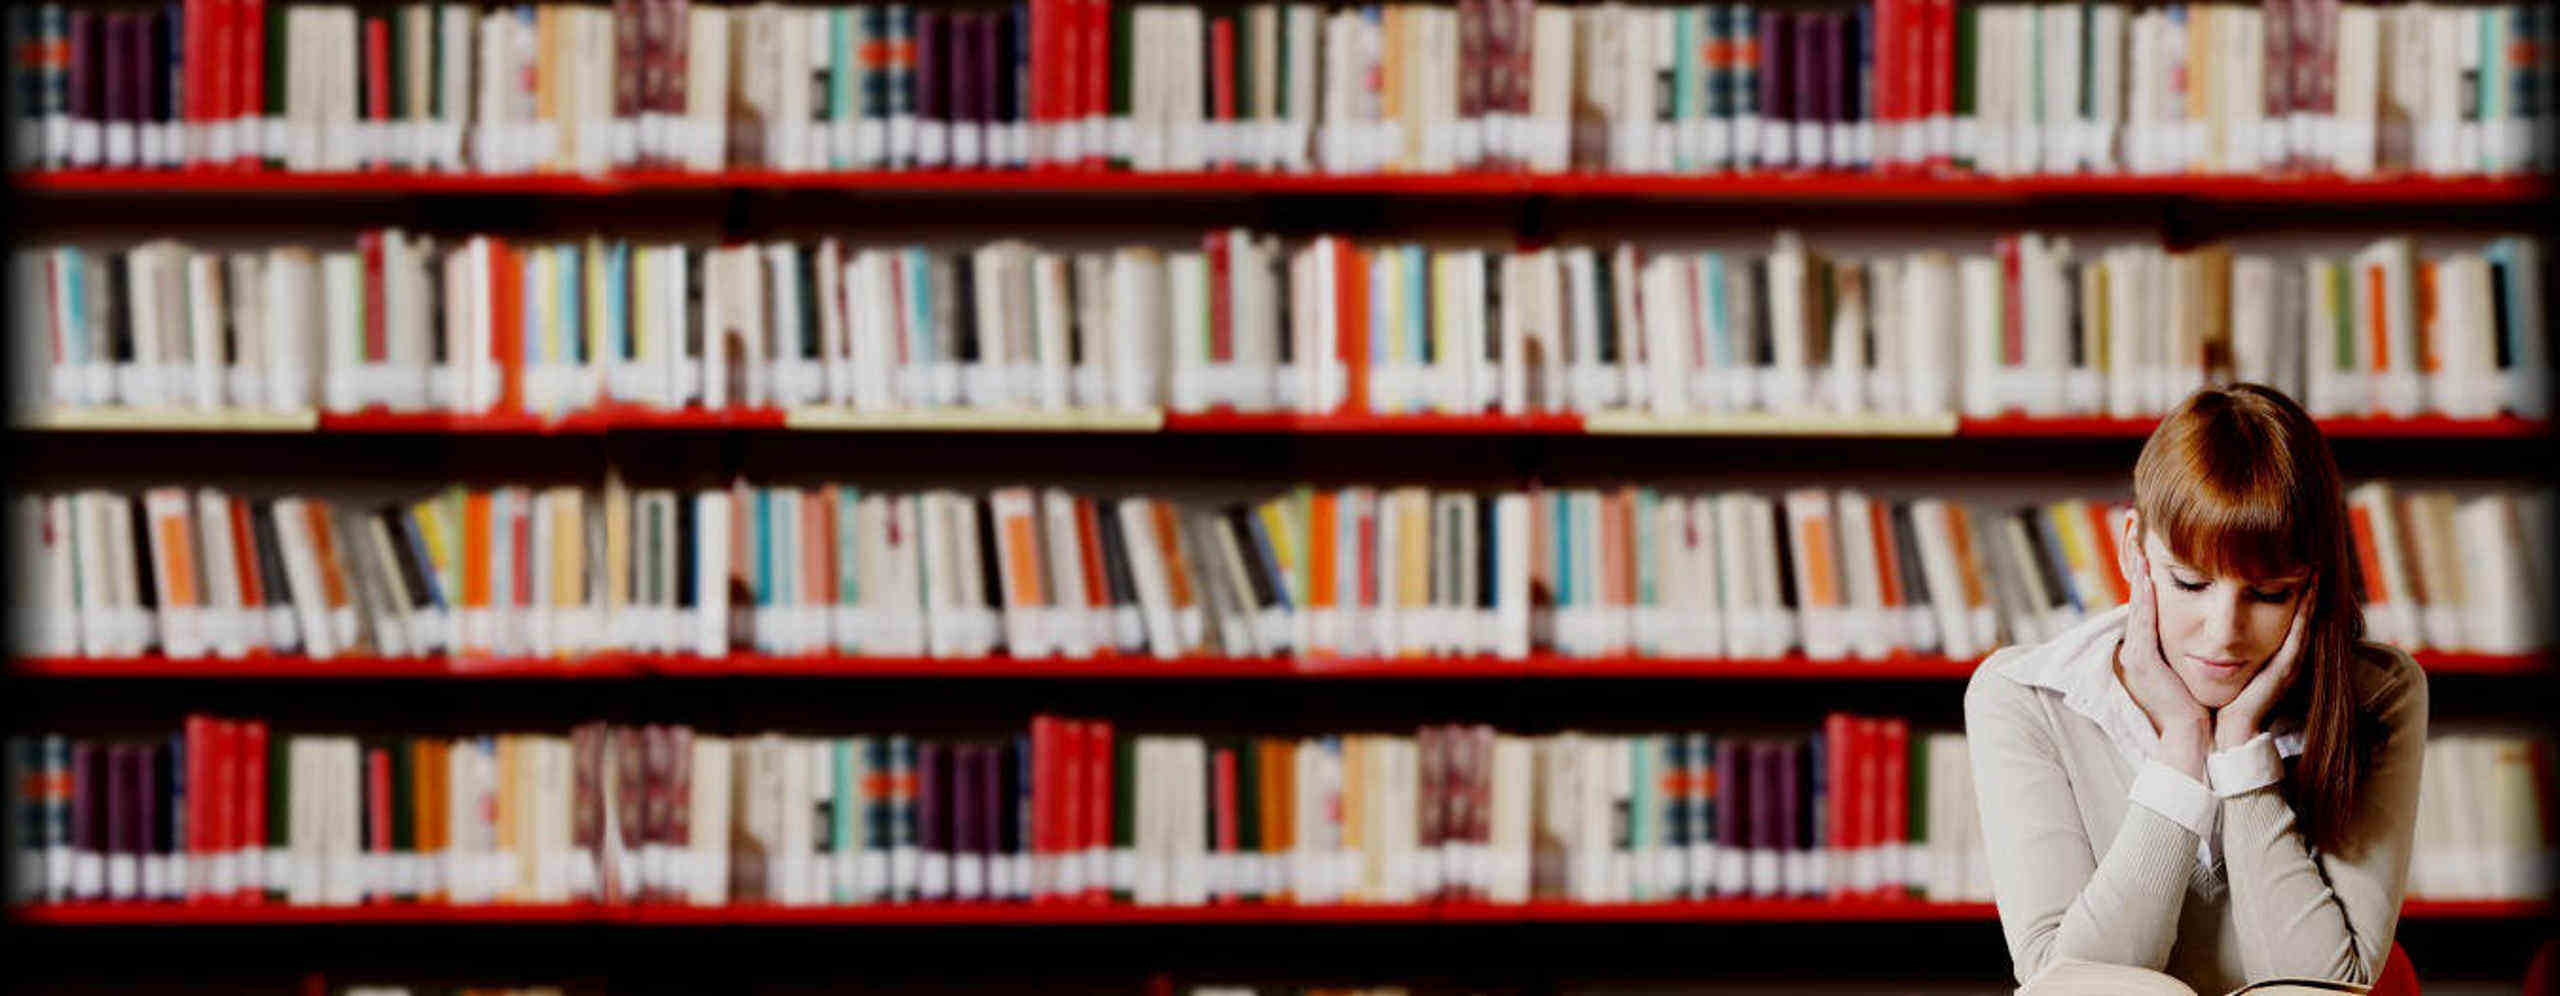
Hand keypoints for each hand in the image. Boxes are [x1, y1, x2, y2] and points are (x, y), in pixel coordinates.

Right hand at [2117, 545, 2210, 775]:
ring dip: (2138, 577)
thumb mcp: (2200, 670)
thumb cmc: (2205, 707)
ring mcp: (2138, 656)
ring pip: (2137, 606)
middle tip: (2138, 536)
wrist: (2199, 738)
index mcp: (2152, 652)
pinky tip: (2148, 579)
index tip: (2154, 551)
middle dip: (2139, 568)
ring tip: (2142, 550)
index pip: (2150, 606)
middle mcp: (2139, 650)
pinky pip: (2141, 623)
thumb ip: (2201, 647)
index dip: (2150, 579)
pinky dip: (2143, 599)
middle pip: (2139, 600)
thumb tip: (2217, 626)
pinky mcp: (2142, 662)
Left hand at [2215, 581, 2314, 749]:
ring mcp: (2289, 665)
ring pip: (2305, 625)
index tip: (2296, 570)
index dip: (2294, 597)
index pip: (2289, 621)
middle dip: (2308, 594)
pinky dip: (2306, 617)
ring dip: (2311, 600)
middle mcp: (2286, 659)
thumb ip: (2227, 647)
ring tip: (2314, 573)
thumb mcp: (2225, 665)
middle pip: (2303, 620)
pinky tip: (2308, 597)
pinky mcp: (2285, 671)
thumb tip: (2214, 627)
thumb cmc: (2221, 700)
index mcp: (2273, 657)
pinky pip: (2299, 638)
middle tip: (2312, 566)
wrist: (2226, 731)